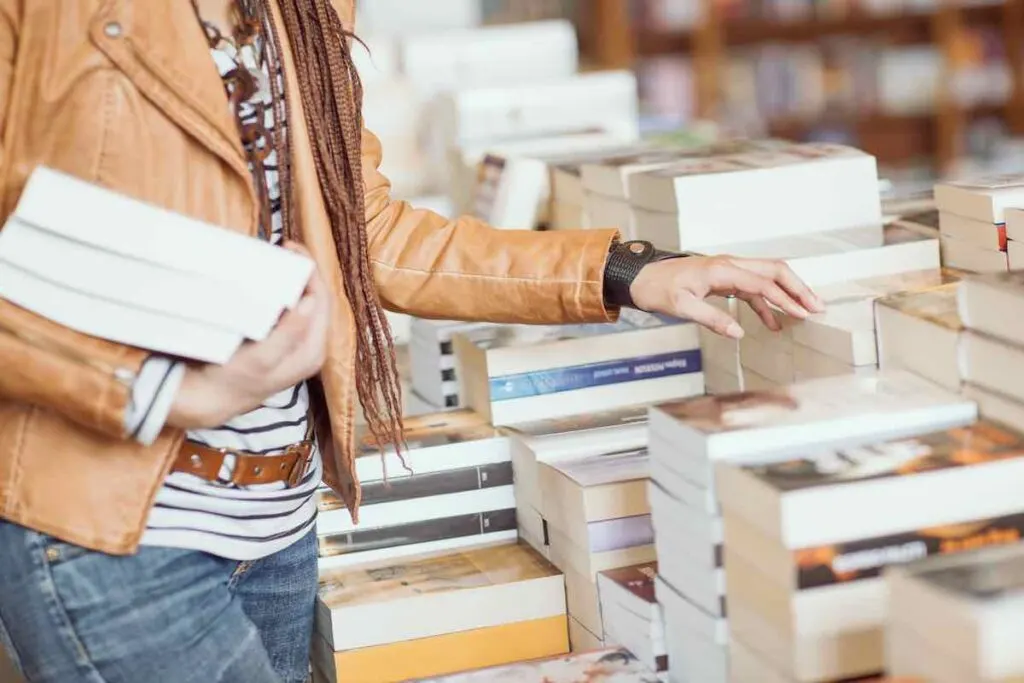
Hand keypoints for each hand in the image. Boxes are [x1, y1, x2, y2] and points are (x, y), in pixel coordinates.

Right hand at [167, 242, 329, 428]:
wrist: (210, 398)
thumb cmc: (234, 378)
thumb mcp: (261, 358)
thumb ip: (289, 333)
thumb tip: (311, 301)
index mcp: (313, 349)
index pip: (321, 297)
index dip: (310, 269)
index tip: (290, 247)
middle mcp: (312, 347)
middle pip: (317, 296)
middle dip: (303, 270)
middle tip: (283, 249)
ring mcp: (299, 344)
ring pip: (306, 300)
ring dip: (294, 279)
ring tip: (278, 259)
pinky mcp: (285, 342)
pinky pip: (293, 308)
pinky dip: (285, 290)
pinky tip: (272, 281)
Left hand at [629, 255, 823, 338]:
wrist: (642, 277)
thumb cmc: (658, 289)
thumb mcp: (682, 308)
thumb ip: (711, 319)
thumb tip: (738, 333)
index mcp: (722, 270)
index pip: (763, 283)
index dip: (786, 299)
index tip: (804, 314)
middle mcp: (730, 264)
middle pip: (774, 270)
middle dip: (798, 288)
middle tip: (817, 307)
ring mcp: (728, 269)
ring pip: (767, 276)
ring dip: (787, 293)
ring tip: (805, 313)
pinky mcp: (724, 278)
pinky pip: (752, 288)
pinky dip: (766, 303)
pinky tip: (772, 322)